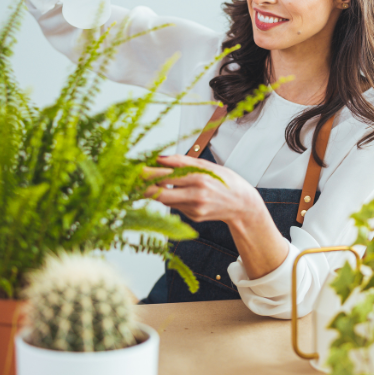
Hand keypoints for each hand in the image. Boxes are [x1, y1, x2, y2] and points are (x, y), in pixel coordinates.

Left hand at [144, 155, 266, 224]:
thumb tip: (160, 158)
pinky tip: (173, 192)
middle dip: (144, 185)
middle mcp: (196, 195)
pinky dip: (171, 198)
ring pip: (166, 200)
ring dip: (154, 191)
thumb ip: (183, 162)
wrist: (242, 204)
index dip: (149, 172)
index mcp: (200, 178)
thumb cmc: (225, 181)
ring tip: (145, 184)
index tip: (135, 168)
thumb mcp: (207, 166)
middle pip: (161, 191)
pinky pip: (175, 206)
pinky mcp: (193, 216)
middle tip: (131, 179)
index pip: (167, 175)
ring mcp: (194, 208)